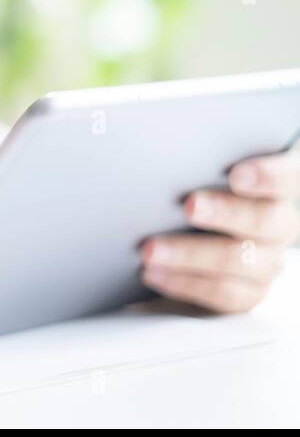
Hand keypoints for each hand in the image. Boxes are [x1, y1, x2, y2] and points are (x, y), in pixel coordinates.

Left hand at [141, 152, 299, 311]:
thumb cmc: (187, 188)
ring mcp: (267, 261)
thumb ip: (194, 161)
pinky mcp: (247, 292)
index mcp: (275, 186)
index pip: (287, 177)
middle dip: (225, 212)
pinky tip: (153, 273)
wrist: (176, 236)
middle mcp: (280, 223)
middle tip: (189, 206)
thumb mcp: (195, 171)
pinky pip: (222, 293)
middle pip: (266, 219)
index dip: (268, 176)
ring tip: (150, 249)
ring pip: (240, 261)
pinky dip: (184, 282)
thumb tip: (157, 143)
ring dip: (190, 254)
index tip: (237, 175)